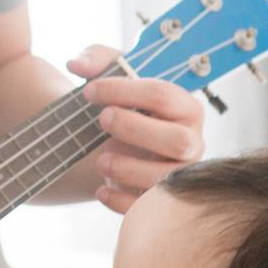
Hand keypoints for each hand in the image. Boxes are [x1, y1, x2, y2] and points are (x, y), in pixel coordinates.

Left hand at [70, 44, 205, 213]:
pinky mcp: (163, 201)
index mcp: (184, 106)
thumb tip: (77, 64)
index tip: (90, 90)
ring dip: (129, 168)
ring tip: (100, 159)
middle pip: (177, 139)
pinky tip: (101, 189)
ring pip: (168, 178)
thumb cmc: (124, 104)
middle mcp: (191, 141)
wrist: (121, 143)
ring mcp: (180, 174)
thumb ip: (97, 60)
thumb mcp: (114, 76)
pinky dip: (122, 201)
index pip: (163, 95)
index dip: (123, 90)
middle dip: (134, 129)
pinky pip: (150, 208)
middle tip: (101, 120)